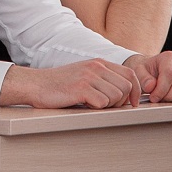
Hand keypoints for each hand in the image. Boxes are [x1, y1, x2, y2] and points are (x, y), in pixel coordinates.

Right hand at [0, 59, 140, 109]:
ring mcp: (89, 76)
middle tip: (106, 106)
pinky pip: (102, 103)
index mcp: (99, 63)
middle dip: (121, 101)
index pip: (131, 74)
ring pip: (116, 96)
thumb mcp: (84, 75)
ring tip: (92, 105)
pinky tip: (84, 105)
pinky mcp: (80, 88)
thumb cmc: (59, 85)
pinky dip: (96, 108)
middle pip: (126, 87)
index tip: (131, 103)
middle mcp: (96, 67)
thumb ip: (103, 80)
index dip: (136, 91)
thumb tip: (124, 97)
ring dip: (108, 106)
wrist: (35, 84)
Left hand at [125, 51, 171, 102]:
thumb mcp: (139, 72)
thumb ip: (143, 78)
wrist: (154, 72)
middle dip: (171, 95)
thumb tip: (151, 86)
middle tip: (162, 99)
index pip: (169, 74)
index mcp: (168, 57)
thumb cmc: (147, 72)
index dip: (161, 89)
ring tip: (170, 99)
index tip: (154, 97)